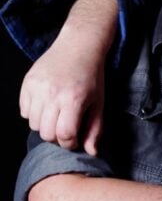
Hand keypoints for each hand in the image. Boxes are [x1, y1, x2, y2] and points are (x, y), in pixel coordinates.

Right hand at [17, 0, 116, 154]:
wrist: (78, 47)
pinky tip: (46, 105)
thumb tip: (91, 153)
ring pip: (33, 124)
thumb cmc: (92, 76)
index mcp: (73, 100)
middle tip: (66, 127)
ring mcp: (37, 88)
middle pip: (46, 133)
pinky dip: (33, 114)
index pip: (65, 135)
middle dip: (57, 136)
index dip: (70, 143)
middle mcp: (52, 95)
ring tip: (57, 114)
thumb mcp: (99, 102)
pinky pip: (23, 111)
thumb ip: (95, 129)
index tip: (75, 139)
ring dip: (44, 125)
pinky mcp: (27, 83)